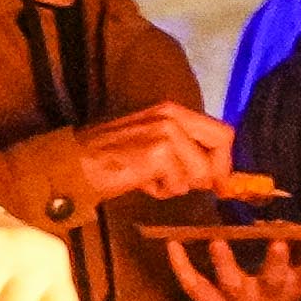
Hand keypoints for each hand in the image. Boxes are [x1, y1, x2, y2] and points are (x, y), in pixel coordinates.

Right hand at [0, 101, 256, 227]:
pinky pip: (178, 183)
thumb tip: (214, 174)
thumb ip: (182, 150)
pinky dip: (162, 190)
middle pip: (222, 143)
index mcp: (172, 110)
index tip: (220, 181)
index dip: (225, 159)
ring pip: (200, 171)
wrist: (75, 164)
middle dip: (215, 172)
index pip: (221, 130)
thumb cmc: (109, 158)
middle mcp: (172, 115)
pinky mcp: (157, 152)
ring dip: (178, 185)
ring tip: (152, 180)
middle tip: (198, 187)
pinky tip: (141, 183)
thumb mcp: (150, 143)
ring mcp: (166, 131)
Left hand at [161, 219, 300, 300]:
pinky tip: (174, 244)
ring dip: (224, 263)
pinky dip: (182, 268)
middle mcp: (266, 296)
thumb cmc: (283, 292)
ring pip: (230, 283)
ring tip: (217, 241)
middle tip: (280, 241)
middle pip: (274, 281)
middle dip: (278, 263)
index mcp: (293, 289)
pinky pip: (194, 286)